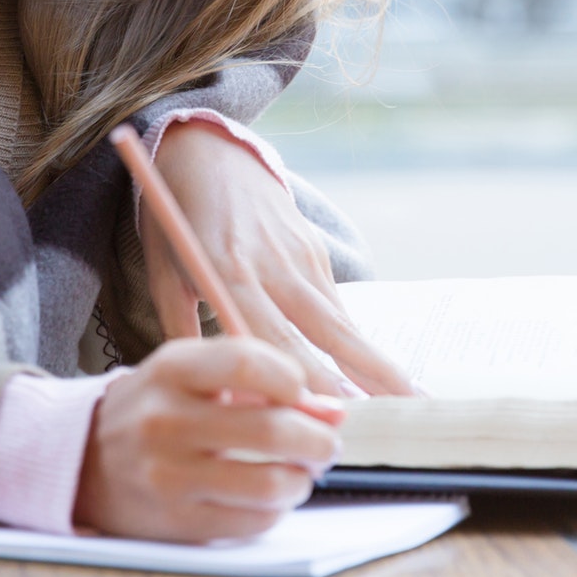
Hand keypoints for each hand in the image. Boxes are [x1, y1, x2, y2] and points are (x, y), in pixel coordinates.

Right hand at [74, 338, 341, 541]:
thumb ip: (259, 381)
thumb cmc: (155, 408)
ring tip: (301, 472)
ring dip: (302, 479)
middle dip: (317, 440)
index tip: (304, 394)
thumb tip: (332, 411)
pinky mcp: (174, 522)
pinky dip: (276, 510)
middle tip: (326, 444)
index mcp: (171, 370)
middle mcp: (164, 420)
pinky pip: (251, 521)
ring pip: (269, 483)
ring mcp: (167, 476)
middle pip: (271, 430)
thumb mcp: (192, 375)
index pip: (247, 363)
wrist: (80, 458)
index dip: (293, 379)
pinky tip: (270, 497)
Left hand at [148, 120, 412, 396]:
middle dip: (363, 381)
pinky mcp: (316, 252)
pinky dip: (360, 343)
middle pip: (328, 335)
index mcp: (230, 274)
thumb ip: (183, 335)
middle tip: (393, 421)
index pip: (274, 343)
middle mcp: (275, 266)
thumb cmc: (177, 220)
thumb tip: (207, 395)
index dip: (302, 387)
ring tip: (411, 401)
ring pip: (345, 322)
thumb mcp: (165, 275)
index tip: (323, 424)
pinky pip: (339, 307)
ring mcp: (302, 257)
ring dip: (378, 364)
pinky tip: (384, 375)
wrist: (210, 153)